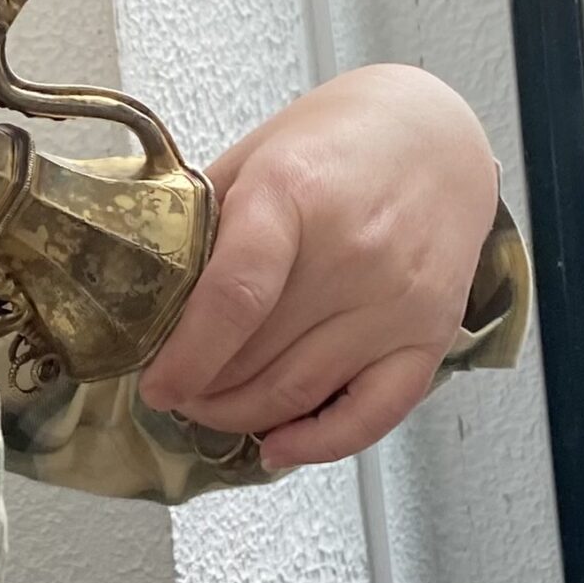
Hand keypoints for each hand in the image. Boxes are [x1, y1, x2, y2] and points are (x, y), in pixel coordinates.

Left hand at [137, 66, 497, 470]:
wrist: (439, 135)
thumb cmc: (336, 142)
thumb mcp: (253, 156)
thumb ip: (204, 222)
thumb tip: (143, 291)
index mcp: (293, 195)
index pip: (234, 297)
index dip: (186, 355)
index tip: (154, 385)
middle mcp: (353, 253)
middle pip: (258, 357)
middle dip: (200, 390)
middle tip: (172, 392)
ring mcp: (397, 300)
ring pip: (301, 392)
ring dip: (241, 417)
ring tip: (207, 410)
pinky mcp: (432, 334)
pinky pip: (375, 413)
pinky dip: (319, 443)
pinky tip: (276, 447)